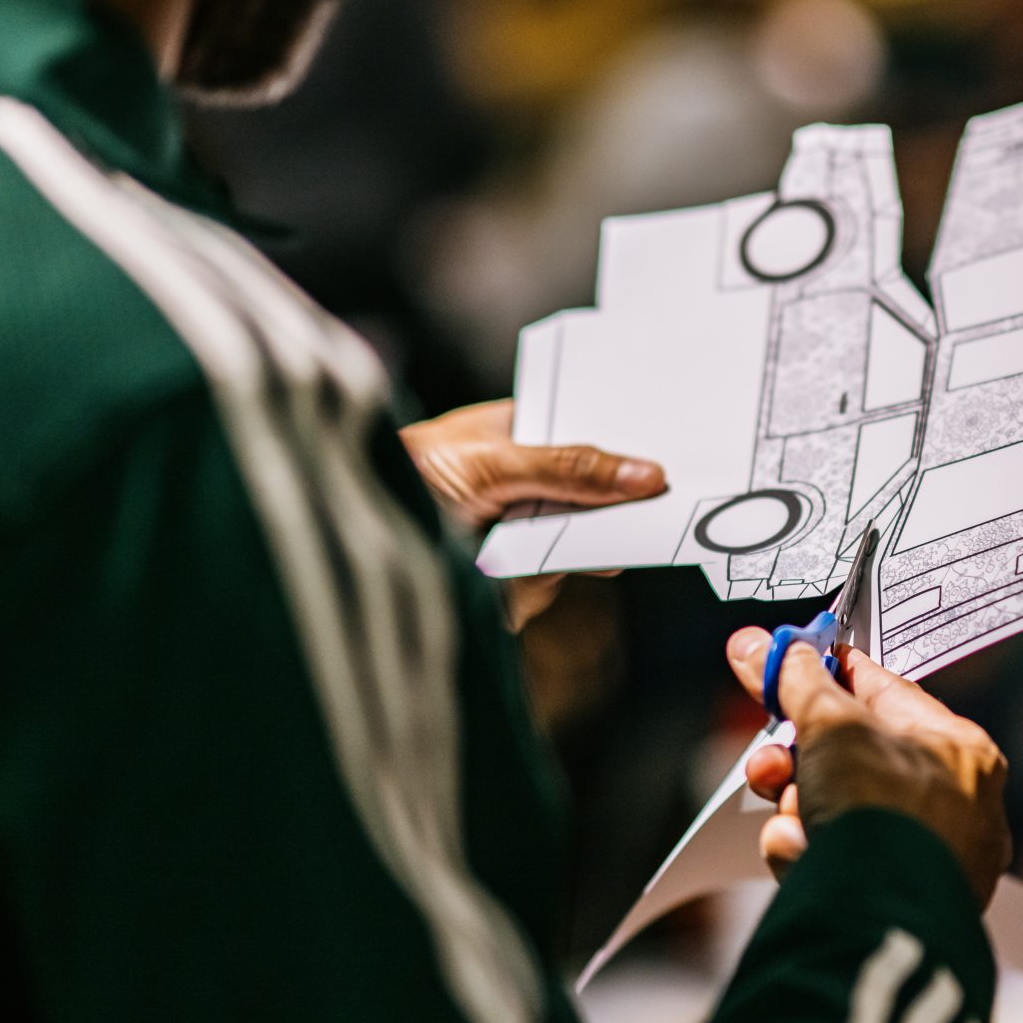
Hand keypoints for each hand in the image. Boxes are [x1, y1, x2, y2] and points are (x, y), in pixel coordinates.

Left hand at [401, 400, 666, 627]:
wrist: (349, 553)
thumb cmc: (403, 476)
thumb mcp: (490, 463)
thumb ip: (568, 467)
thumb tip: (645, 474)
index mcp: (524, 434)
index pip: (594, 436)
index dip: (632, 450)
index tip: (673, 462)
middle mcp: (528, 482)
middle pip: (597, 500)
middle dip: (603, 513)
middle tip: (630, 504)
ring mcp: (521, 532)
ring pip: (576, 551)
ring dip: (554, 555)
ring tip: (509, 546)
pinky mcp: (512, 580)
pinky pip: (544, 588)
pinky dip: (525, 586)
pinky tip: (494, 573)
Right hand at [724, 631, 1011, 908]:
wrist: (880, 916)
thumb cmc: (881, 810)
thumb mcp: (832, 726)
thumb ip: (796, 683)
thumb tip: (757, 645)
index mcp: (963, 753)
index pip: (890, 696)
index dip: (835, 676)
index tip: (793, 664)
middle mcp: (958, 807)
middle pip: (857, 762)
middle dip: (801, 762)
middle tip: (769, 764)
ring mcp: (929, 860)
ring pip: (839, 813)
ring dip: (801, 812)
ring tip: (794, 823)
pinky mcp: (894, 903)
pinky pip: (836, 860)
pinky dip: (809, 855)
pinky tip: (804, 858)